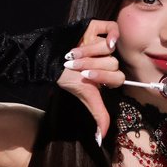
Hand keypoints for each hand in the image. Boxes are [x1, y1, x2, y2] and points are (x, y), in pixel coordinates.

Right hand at [57, 20, 123, 140]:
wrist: (48, 59)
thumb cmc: (67, 78)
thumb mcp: (85, 97)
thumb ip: (98, 114)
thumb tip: (101, 138)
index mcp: (107, 76)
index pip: (118, 78)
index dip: (103, 78)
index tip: (86, 78)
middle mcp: (107, 59)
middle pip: (113, 64)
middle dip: (91, 66)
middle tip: (76, 66)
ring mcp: (103, 43)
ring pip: (109, 49)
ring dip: (89, 52)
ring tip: (74, 54)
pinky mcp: (97, 28)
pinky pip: (114, 28)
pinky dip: (111, 34)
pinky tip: (105, 41)